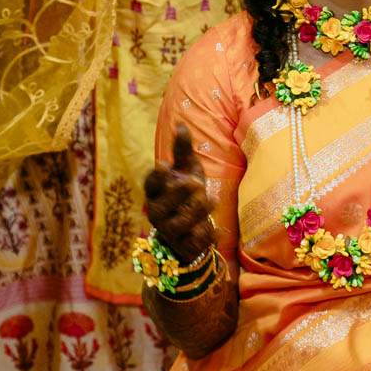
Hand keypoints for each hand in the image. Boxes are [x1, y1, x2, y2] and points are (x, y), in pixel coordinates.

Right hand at [144, 124, 215, 261]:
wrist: (194, 228)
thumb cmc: (187, 191)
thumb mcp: (187, 169)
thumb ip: (182, 150)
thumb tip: (181, 124)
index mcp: (156, 192)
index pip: (150, 185)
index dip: (155, 177)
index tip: (164, 165)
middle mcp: (158, 212)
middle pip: (163, 205)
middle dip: (178, 194)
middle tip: (194, 182)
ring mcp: (170, 231)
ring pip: (179, 224)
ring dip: (197, 212)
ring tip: (213, 199)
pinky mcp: (185, 246)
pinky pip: (194, 243)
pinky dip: (207, 235)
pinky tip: (219, 229)